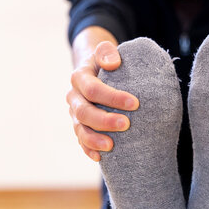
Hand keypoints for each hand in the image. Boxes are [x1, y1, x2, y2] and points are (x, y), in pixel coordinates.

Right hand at [66, 41, 139, 161]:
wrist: (93, 68)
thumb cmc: (106, 60)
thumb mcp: (105, 51)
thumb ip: (107, 52)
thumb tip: (113, 63)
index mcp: (79, 77)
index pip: (92, 89)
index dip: (112, 97)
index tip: (135, 103)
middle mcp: (74, 97)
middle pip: (83, 112)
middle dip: (104, 120)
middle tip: (126, 124)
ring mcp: (75, 113)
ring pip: (80, 129)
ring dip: (94, 139)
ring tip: (111, 146)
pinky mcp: (79, 126)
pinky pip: (81, 140)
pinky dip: (89, 149)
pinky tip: (100, 158)